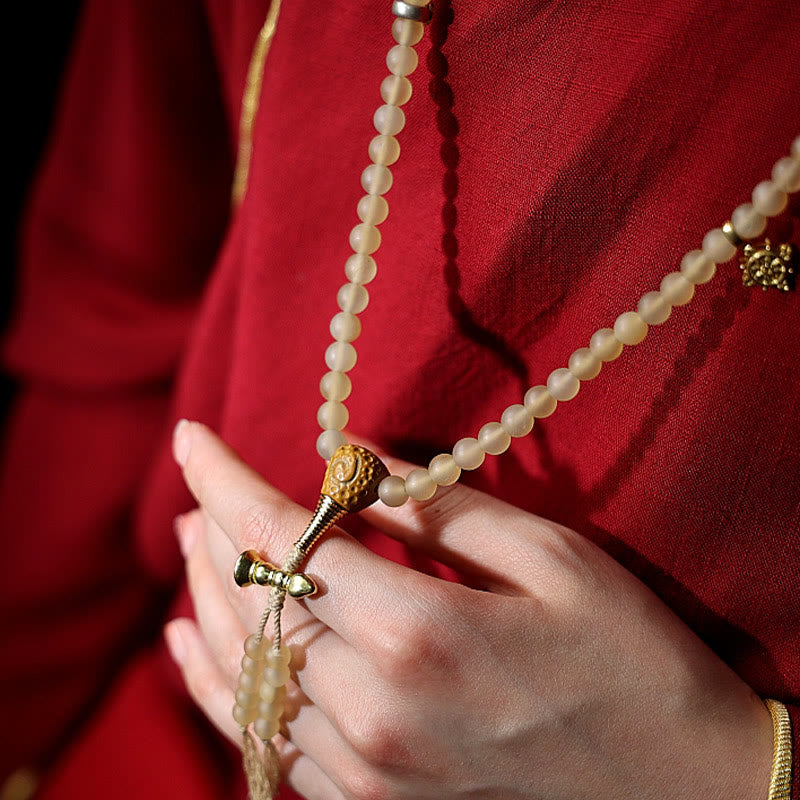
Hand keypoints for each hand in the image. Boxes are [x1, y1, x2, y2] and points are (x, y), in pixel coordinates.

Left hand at [165, 421, 772, 799]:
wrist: (679, 792)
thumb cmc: (629, 657)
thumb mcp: (550, 557)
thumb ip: (439, 508)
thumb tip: (353, 464)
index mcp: (419, 631)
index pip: (281, 540)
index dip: (226, 481)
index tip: (192, 436)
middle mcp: (373, 707)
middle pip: (250, 606)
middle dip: (213, 537)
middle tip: (199, 492)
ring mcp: (365, 769)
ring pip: (239, 675)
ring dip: (206, 602)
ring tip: (191, 549)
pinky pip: (260, 742)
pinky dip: (214, 686)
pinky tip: (190, 647)